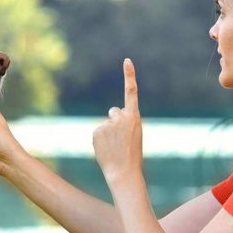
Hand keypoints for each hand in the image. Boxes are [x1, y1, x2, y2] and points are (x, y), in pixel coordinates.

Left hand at [93, 58, 143, 185]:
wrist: (124, 172)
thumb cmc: (132, 155)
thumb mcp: (133, 134)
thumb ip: (124, 121)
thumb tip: (110, 115)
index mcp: (135, 117)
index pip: (131, 92)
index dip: (129, 75)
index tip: (126, 61)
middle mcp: (121, 117)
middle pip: (114, 112)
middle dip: (115, 121)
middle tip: (120, 139)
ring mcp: (108, 124)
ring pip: (105, 123)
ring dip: (108, 133)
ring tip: (114, 147)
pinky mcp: (97, 131)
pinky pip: (97, 132)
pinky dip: (100, 140)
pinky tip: (106, 149)